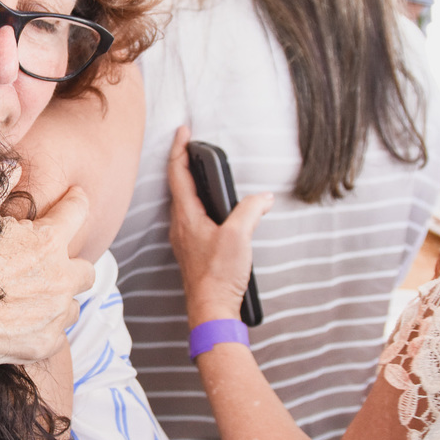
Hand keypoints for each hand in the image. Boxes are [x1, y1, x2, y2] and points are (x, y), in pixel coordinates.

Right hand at [0, 184, 94, 364]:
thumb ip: (1, 190)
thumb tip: (14, 166)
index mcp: (47, 243)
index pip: (77, 211)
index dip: (76, 201)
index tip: (76, 198)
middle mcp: (59, 279)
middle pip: (87, 271)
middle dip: (72, 267)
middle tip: (52, 267)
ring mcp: (54, 315)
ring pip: (72, 307)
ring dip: (57, 301)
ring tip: (32, 301)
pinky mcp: (44, 344)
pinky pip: (55, 336)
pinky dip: (43, 330)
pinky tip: (20, 325)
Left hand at [166, 127, 272, 327]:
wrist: (211, 308)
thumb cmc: (218, 275)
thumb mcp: (239, 237)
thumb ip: (250, 211)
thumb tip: (262, 199)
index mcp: (186, 215)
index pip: (178, 173)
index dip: (179, 149)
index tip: (183, 131)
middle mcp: (180, 224)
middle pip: (177, 184)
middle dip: (182, 162)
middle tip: (189, 145)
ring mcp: (184, 237)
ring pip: (182, 201)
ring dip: (189, 182)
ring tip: (198, 170)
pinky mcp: (192, 248)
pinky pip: (190, 216)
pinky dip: (197, 202)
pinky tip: (210, 208)